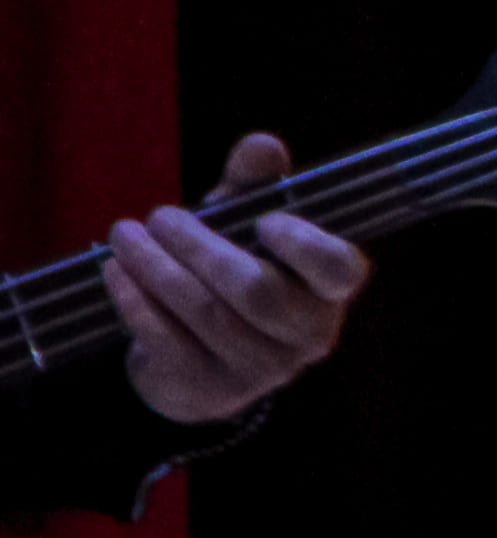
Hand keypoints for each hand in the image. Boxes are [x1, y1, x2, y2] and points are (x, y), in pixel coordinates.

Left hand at [103, 135, 370, 424]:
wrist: (200, 363)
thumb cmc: (233, 276)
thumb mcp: (244, 228)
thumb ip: (256, 187)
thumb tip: (262, 145)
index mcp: (328, 292)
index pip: (339, 270)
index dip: (306, 246)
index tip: (263, 220)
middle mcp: (306, 336)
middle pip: (256, 291)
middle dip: (199, 248)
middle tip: (159, 216)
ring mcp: (261, 371)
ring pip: (205, 314)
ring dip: (156, 269)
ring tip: (124, 236)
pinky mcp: (211, 391)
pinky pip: (168, 341)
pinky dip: (136, 302)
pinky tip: (117, 272)